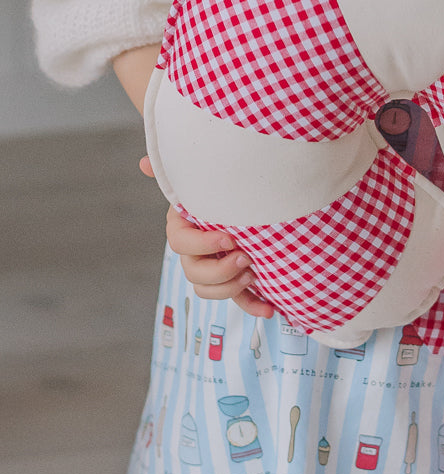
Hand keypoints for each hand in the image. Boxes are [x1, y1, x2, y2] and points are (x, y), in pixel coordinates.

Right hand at [139, 158, 274, 318]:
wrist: (247, 205)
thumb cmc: (218, 191)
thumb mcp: (200, 181)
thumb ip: (175, 173)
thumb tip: (143, 163)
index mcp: (183, 227)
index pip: (180, 243)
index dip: (202, 245)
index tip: (229, 238)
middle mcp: (194, 252)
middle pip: (193, 272)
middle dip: (219, 270)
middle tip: (245, 257)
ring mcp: (211, 269)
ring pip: (207, 290)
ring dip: (230, 288)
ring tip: (253, 274)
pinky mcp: (233, 282)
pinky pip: (238, 300)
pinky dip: (253, 306)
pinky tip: (269, 309)